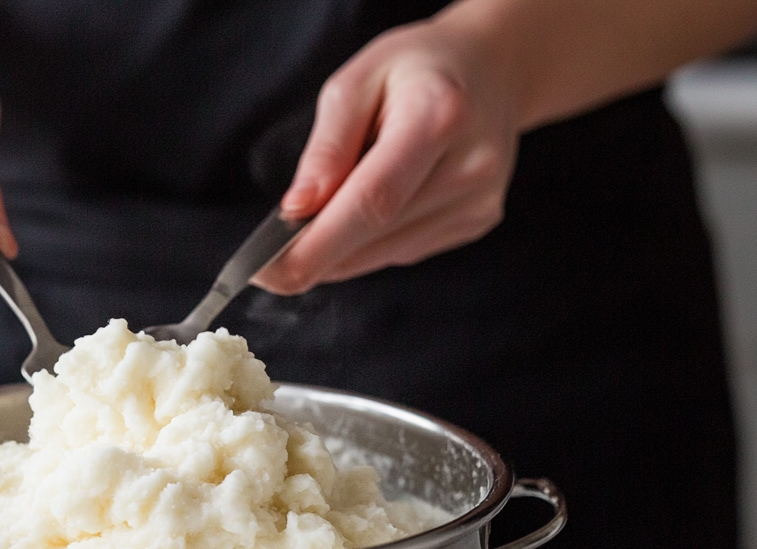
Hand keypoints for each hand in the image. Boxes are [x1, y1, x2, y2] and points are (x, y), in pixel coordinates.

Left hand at [256, 17, 518, 294]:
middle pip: (376, 234)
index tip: (267, 271)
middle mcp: (470, 166)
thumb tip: (297, 211)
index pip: (372, 202)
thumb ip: (326, 148)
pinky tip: (372, 208)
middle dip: (314, 255)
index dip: (316, 245)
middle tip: (268, 262)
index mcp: (438, 117)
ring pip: (386, 254)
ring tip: (324, 215)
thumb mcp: (355, 82)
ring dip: (341, 250)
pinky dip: (372, 242)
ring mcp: (479, 201)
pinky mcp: (477, 222)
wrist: (489, 69)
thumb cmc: (414, 69)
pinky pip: (404, 251)